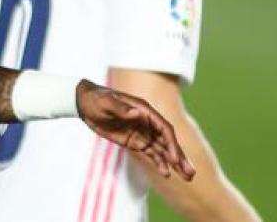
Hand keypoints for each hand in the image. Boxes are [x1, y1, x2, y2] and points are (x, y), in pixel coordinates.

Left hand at [76, 79, 195, 180]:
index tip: (175, 160)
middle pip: (168, 142)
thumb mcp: (107, 103)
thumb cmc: (97, 99)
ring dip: (174, 163)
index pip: (164, 129)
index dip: (171, 145)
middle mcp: (147, 122)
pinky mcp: (134, 141)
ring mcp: (142, 133)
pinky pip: (150, 154)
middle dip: (179, 157)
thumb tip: (138, 114)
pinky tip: (166, 174)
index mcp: (145, 111)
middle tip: (191, 173)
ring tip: (187, 177)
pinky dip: (159, 163)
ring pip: (162, 150)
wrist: (85, 103)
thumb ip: (121, 108)